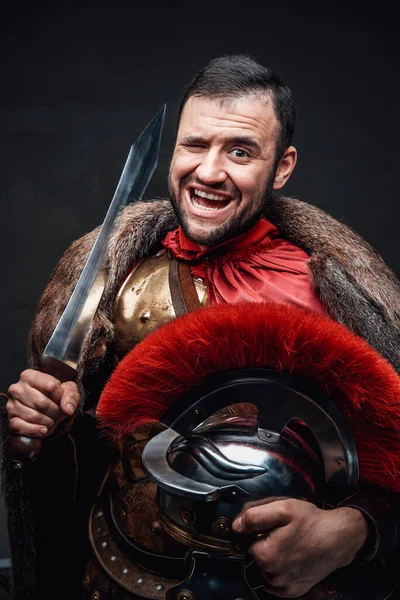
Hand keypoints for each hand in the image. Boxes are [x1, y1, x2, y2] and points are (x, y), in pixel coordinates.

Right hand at [7, 369, 79, 437]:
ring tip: (52, 419)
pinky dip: (36, 431)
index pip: (50, 386)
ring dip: (48, 422)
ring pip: (33, 416)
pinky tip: (43, 429)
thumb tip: (67, 409)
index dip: (60, 397)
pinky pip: (23, 428)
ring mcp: (12, 405)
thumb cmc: (55, 396)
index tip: (61, 400)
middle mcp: (17, 389)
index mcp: (29, 376)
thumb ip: (71, 395)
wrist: (46, 408)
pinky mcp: (11, 420)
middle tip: (60, 413)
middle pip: (42, 403)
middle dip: (56, 412)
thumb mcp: (67, 390)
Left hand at [232, 498, 367, 597]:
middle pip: (258, 557)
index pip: (249, 542)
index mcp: (266, 555)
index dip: (259, 532)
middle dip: (267, 545)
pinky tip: (293, 559)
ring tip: (292, 545)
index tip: (274, 527)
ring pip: (267, 570)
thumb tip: (236, 526)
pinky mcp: (296, 591)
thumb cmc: (312, 522)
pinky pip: (278, 585)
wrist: (339, 538)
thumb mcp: (282, 509)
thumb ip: (254, 516)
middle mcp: (273, 575)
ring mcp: (285, 586)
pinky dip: (281, 573)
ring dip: (274, 559)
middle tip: (285, 534)